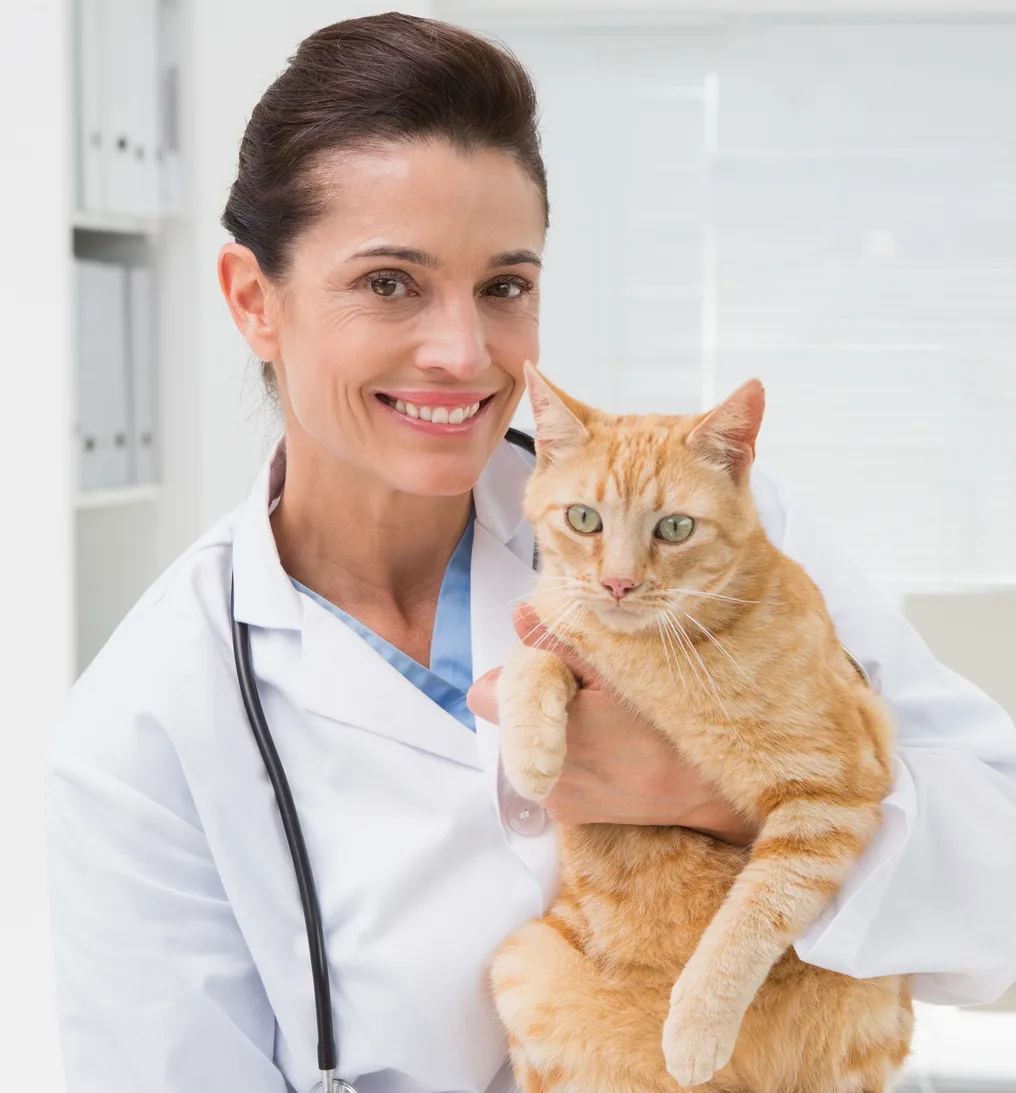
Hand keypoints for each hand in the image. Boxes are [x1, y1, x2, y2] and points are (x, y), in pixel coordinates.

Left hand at [466, 605, 758, 845]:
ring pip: (528, 752)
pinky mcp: (568, 817)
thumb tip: (520, 615)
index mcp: (542, 723)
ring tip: (595, 729)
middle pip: (507, 724)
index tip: (537, 677)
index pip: (484, 697)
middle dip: (532, 709)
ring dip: (550, 739)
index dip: (505, 681)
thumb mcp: (614, 673)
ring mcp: (552, 796)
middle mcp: (537, 766)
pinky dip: (567, 767)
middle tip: (575, 699)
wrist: (700, 790)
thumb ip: (560, 644)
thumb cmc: (659, 726)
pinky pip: (550, 781)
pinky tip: (603, 757)